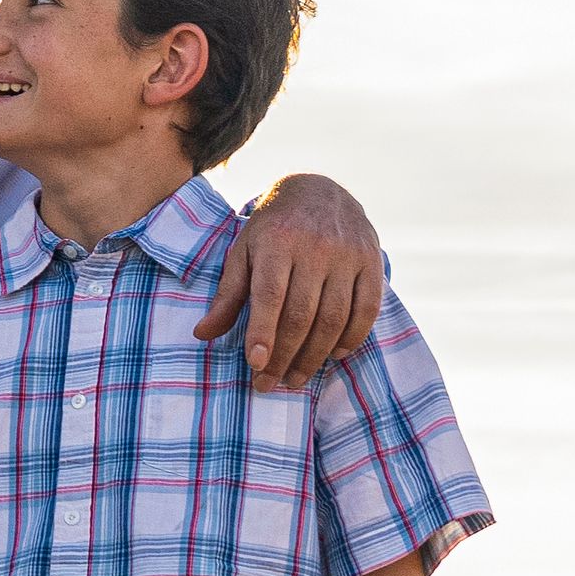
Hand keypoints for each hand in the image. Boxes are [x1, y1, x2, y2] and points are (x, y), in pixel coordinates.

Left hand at [197, 172, 385, 390]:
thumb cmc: (273, 228)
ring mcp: (348, 255)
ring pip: (334, 317)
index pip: (271, 294)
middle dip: (284, 356)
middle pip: (302, 314)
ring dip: (315, 356)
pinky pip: (367, 309)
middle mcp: (316, 247)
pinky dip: (352, 338)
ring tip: (295, 379)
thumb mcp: (243, 251)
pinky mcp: (372, 261)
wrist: (319, 190)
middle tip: (268, 385)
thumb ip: (228, 294)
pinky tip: (334, 355)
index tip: (255, 365)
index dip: (263, 332)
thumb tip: (203, 334)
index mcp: (278, 242)